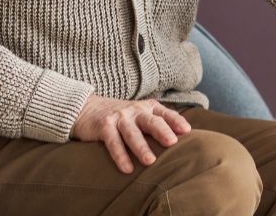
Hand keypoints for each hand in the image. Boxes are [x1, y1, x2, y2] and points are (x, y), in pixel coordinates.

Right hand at [71, 95, 190, 173]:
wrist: (88, 108)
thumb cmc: (122, 116)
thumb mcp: (140, 115)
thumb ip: (157, 123)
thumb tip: (182, 140)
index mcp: (148, 107)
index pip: (165, 113)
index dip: (176, 121)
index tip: (187, 131)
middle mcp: (135, 110)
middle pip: (151, 121)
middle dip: (162, 131)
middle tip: (172, 143)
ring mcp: (120, 117)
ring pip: (132, 133)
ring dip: (141, 147)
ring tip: (150, 162)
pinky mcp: (104, 126)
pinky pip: (113, 142)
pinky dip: (120, 156)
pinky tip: (127, 169)